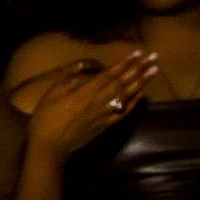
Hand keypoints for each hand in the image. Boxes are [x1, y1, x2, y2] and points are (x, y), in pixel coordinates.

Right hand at [26, 51, 157, 160]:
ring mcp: (104, 114)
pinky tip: (142, 95)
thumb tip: (81, 70)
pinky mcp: (105, 125)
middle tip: (154, 57)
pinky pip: (123, 112)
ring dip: (142, 82)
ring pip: (127, 95)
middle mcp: (99, 101)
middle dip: (139, 68)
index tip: (139, 52)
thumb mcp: (49, 96)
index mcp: (85, 92)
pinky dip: (134, 103)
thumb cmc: (45, 120)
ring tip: (155, 70)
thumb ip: (67, 81)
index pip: (109, 74)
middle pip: (123, 82)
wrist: (49, 147)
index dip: (125, 63)